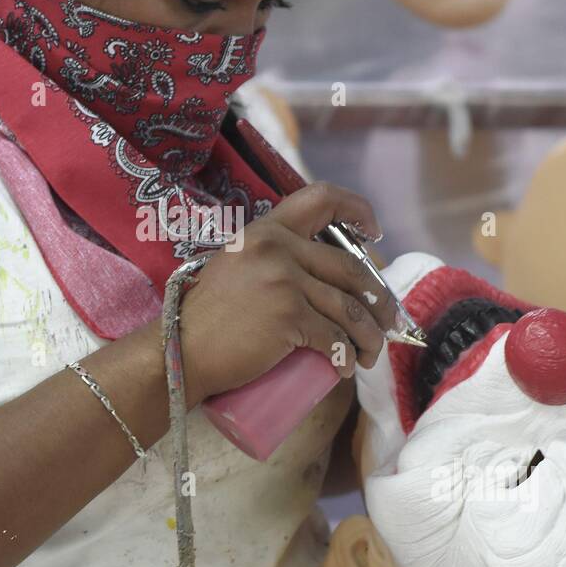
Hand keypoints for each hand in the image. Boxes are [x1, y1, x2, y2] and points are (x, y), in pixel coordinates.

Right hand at [177, 182, 402, 405]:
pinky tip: (347, 367)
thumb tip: (315, 274)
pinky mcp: (288, 316)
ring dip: (370, 336)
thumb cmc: (208, 318)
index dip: (357, 210)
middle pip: (349, 267)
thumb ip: (267, 257)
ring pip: (349, 307)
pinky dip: (347, 356)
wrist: (181, 350)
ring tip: (369, 354)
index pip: (321, 199)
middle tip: (384, 323)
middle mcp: (276, 248)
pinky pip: (335, 336)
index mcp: (265, 231)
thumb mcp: (236, 267)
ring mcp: (284, 281)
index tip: (375, 234)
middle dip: (377, 300)